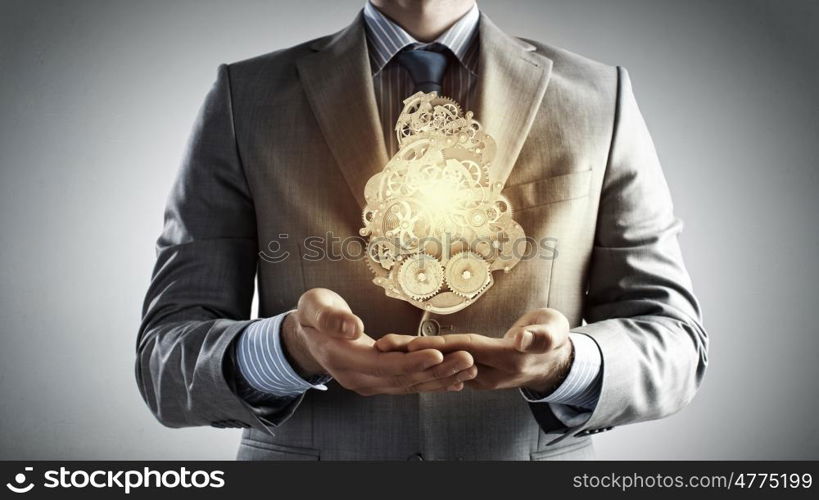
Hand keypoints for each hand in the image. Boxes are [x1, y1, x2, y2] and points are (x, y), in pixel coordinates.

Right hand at [281, 288, 477, 395]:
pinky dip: (432, 382)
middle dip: (437, 371)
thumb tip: (353, 327)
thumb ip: (331, 317)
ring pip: (409, 385)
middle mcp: (358, 378)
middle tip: (467, 359)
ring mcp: (369, 383)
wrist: (307, 334)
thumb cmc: (313, 314)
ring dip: (441, 379)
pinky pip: (408, 385)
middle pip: (403, 379)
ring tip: (469, 368)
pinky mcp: (378, 381)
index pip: (383, 365)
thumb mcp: (315, 307)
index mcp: (343, 360)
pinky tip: (456, 380)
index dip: (411, 361)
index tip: (438, 353)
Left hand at [376, 308, 572, 393]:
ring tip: (383, 348)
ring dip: (413, 357)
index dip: (439, 347)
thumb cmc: (555, 337)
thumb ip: (540, 335)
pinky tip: (403, 354)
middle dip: (413, 352)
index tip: (412, 344)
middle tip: (382, 346)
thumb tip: (523, 340)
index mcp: (506, 359)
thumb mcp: (554, 331)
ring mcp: (481, 374)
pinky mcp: (475, 371)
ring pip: (442, 364)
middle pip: (446, 359)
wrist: (556, 360)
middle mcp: (489, 371)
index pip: (466, 351)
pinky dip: (424, 359)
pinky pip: (446, 366)